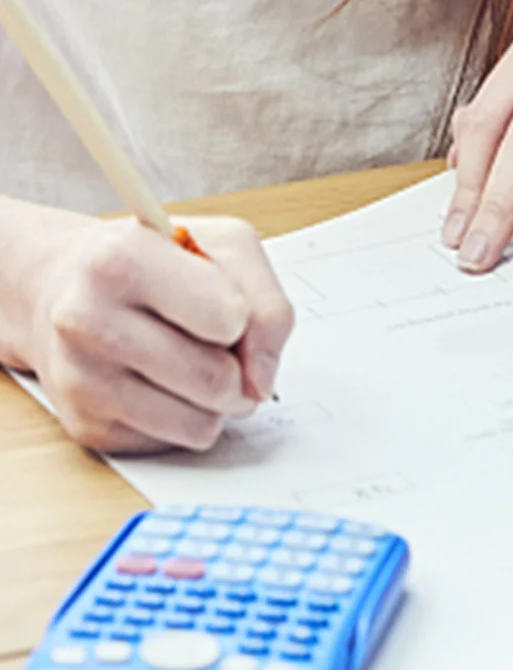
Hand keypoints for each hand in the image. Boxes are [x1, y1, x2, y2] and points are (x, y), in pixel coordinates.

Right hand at [23, 214, 294, 454]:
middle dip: (241, 371)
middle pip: (215, 379)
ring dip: (219, 402)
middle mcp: (86, 319)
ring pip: (197, 424)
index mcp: (122, 259)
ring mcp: (79, 378)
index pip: (228, 317)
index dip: (244, 316)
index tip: (228, 304)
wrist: (68, 287)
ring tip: (202, 364)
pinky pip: (172, 443)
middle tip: (227, 347)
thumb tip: (262, 382)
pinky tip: (166, 382)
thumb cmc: (161, 259)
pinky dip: (186, 419)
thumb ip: (266, 303)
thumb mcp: (226, 246)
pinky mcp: (83, 425)